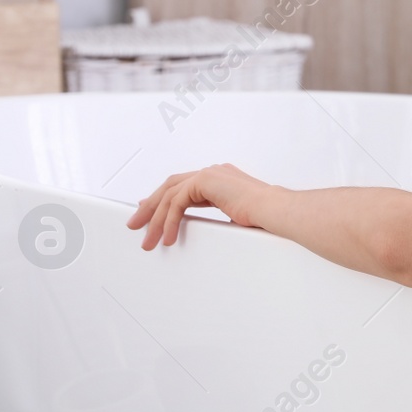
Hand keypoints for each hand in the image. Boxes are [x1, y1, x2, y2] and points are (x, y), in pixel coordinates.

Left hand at [127, 163, 283, 249]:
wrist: (275, 209)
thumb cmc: (264, 216)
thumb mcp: (235, 214)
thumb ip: (218, 213)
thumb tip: (205, 226)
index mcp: (220, 177)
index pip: (183, 184)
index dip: (162, 198)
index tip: (148, 209)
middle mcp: (213, 172)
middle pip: (170, 186)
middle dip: (150, 207)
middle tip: (136, 224)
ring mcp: (209, 174)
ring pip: (170, 194)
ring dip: (156, 219)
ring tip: (149, 239)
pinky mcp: (206, 181)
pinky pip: (177, 201)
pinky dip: (170, 221)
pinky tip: (169, 237)